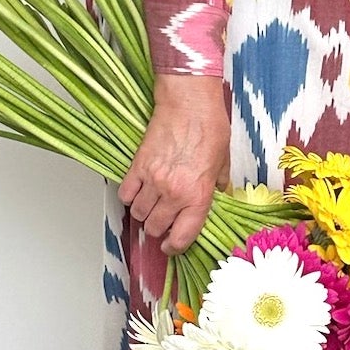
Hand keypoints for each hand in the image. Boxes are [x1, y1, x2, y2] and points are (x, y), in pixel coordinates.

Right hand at [118, 72, 230, 255]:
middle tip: (161, 223)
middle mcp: (174, 193)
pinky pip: (125, 193)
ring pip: (138, 213)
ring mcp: (153, 180)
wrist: (188, 102)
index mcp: (198, 196)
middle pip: (155, 227)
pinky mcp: (138, 166)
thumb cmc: (210, 126)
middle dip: (158, 230)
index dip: (175, 247)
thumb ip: (219, 185)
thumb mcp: (225, 161)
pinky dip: (128, 197)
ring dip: (143, 214)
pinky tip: (137, 192)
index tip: (172, 246)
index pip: (182, 236)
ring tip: (149, 206)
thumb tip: (218, 196)